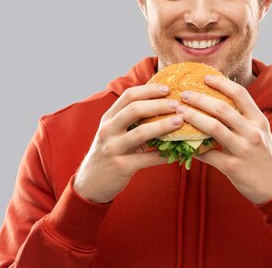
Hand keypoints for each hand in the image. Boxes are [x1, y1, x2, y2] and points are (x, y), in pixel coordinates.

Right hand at [73, 84, 182, 202]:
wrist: (91, 182)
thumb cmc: (110, 152)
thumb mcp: (113, 132)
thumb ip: (130, 120)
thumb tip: (162, 104)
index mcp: (108, 118)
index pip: (128, 96)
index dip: (149, 90)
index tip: (168, 89)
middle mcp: (108, 130)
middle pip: (135, 110)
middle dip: (158, 105)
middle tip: (177, 105)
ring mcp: (113, 148)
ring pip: (141, 133)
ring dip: (163, 125)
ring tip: (179, 122)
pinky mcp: (121, 166)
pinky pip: (146, 159)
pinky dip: (163, 154)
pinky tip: (176, 152)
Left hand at [176, 75, 271, 204]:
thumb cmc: (264, 156)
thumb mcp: (260, 132)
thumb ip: (244, 118)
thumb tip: (217, 101)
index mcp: (259, 120)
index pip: (240, 94)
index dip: (221, 83)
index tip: (205, 78)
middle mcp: (252, 132)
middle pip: (222, 109)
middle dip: (199, 99)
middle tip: (183, 95)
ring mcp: (243, 150)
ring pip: (213, 128)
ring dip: (193, 117)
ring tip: (179, 112)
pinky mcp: (233, 167)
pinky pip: (208, 154)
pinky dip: (193, 147)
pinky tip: (181, 142)